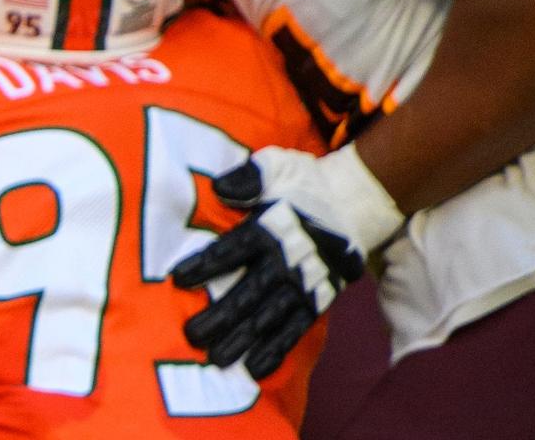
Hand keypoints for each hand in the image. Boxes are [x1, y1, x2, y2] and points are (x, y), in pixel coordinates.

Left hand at [170, 145, 403, 379]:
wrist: (357, 200)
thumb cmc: (304, 182)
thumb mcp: (276, 166)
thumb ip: (248, 176)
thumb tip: (219, 187)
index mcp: (271, 228)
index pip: (232, 249)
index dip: (205, 264)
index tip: (177, 279)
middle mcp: (287, 260)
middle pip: (249, 292)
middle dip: (220, 316)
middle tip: (191, 336)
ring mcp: (304, 283)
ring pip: (269, 317)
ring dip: (243, 339)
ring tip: (217, 359)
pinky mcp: (320, 299)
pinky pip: (296, 328)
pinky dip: (277, 349)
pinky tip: (255, 368)